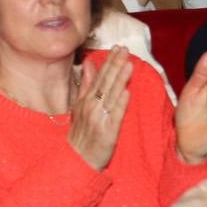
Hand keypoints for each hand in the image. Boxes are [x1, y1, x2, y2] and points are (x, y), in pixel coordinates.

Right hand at [68, 46, 132, 170]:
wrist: (77, 159)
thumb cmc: (81, 133)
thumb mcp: (79, 105)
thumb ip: (86, 84)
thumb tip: (89, 63)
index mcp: (85, 99)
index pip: (99, 76)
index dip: (109, 62)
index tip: (118, 48)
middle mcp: (90, 106)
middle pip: (105, 82)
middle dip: (115, 65)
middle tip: (125, 50)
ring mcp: (98, 118)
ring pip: (110, 95)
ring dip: (119, 80)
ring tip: (128, 65)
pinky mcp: (107, 132)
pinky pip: (114, 115)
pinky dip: (120, 103)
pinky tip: (126, 92)